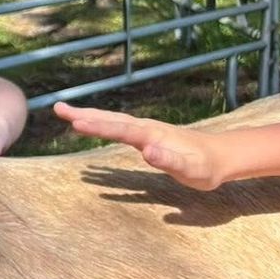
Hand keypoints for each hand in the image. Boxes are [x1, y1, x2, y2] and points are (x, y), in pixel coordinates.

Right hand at [55, 102, 227, 189]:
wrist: (222, 156)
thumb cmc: (206, 168)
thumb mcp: (192, 170)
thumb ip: (171, 161)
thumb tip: (149, 152)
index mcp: (152, 136)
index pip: (121, 130)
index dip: (98, 128)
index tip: (76, 123)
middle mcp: (146, 129)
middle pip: (110, 119)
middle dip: (84, 114)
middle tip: (58, 108)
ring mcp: (145, 130)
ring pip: (112, 120)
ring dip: (88, 115)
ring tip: (65, 111)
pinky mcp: (145, 136)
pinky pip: (117, 127)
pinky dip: (100, 123)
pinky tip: (90, 125)